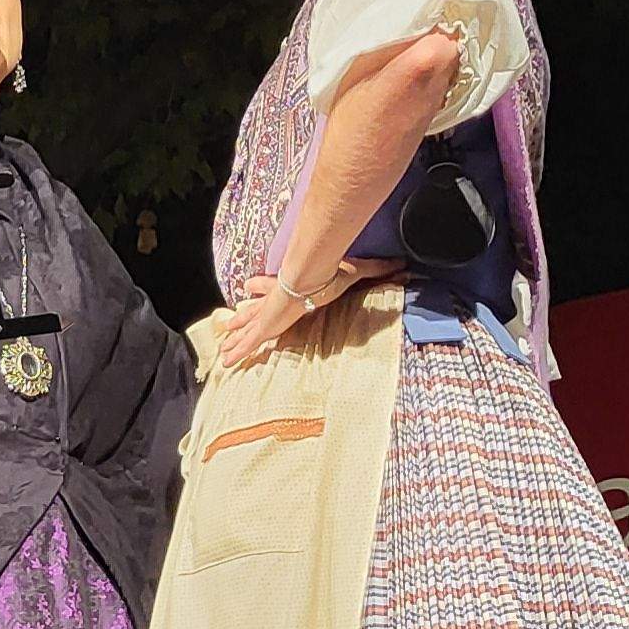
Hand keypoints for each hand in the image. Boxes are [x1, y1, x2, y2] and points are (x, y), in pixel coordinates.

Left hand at [215, 258, 384, 369]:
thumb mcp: (358, 272)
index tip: (251, 287)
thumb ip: (380, 270)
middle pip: (255, 310)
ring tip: (223, 349)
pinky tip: (225, 362)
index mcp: (294, 287)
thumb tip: (405, 265)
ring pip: (247, 327)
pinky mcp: (265, 325)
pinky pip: (247, 343)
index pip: (275, 289)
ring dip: (235, 337)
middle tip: (228, 322)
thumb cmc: (331, 272)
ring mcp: (268, 314)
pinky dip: (237, 352)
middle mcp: (277, 300)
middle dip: (243, 317)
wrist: (311, 275)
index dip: (263, 289)